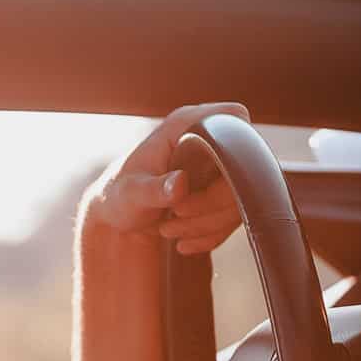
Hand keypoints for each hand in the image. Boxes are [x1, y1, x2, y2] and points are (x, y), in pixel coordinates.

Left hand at [83, 102, 247, 254]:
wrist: (117, 216)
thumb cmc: (118, 196)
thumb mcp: (130, 193)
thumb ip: (154, 189)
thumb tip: (180, 183)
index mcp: (187, 124)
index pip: (235, 116)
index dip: (236, 150)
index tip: (203, 189)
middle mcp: (209, 139)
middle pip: (243, 168)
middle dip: (212, 205)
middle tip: (176, 217)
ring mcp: (219, 166)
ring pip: (240, 197)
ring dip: (208, 224)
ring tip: (169, 231)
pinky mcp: (222, 191)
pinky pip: (235, 215)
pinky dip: (211, 235)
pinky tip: (184, 244)